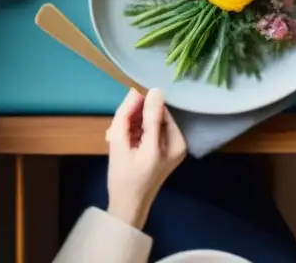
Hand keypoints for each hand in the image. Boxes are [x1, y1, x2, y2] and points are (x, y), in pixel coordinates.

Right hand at [106, 88, 186, 230]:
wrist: (129, 205)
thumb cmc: (123, 176)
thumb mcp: (121, 143)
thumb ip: (128, 114)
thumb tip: (141, 90)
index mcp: (172, 142)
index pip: (155, 109)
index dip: (135, 109)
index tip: (122, 118)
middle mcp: (179, 143)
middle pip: (154, 115)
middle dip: (133, 119)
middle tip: (116, 133)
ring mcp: (175, 148)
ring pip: (151, 121)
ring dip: (133, 125)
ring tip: (118, 140)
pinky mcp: (169, 151)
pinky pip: (152, 130)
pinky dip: (137, 133)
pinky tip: (125, 143)